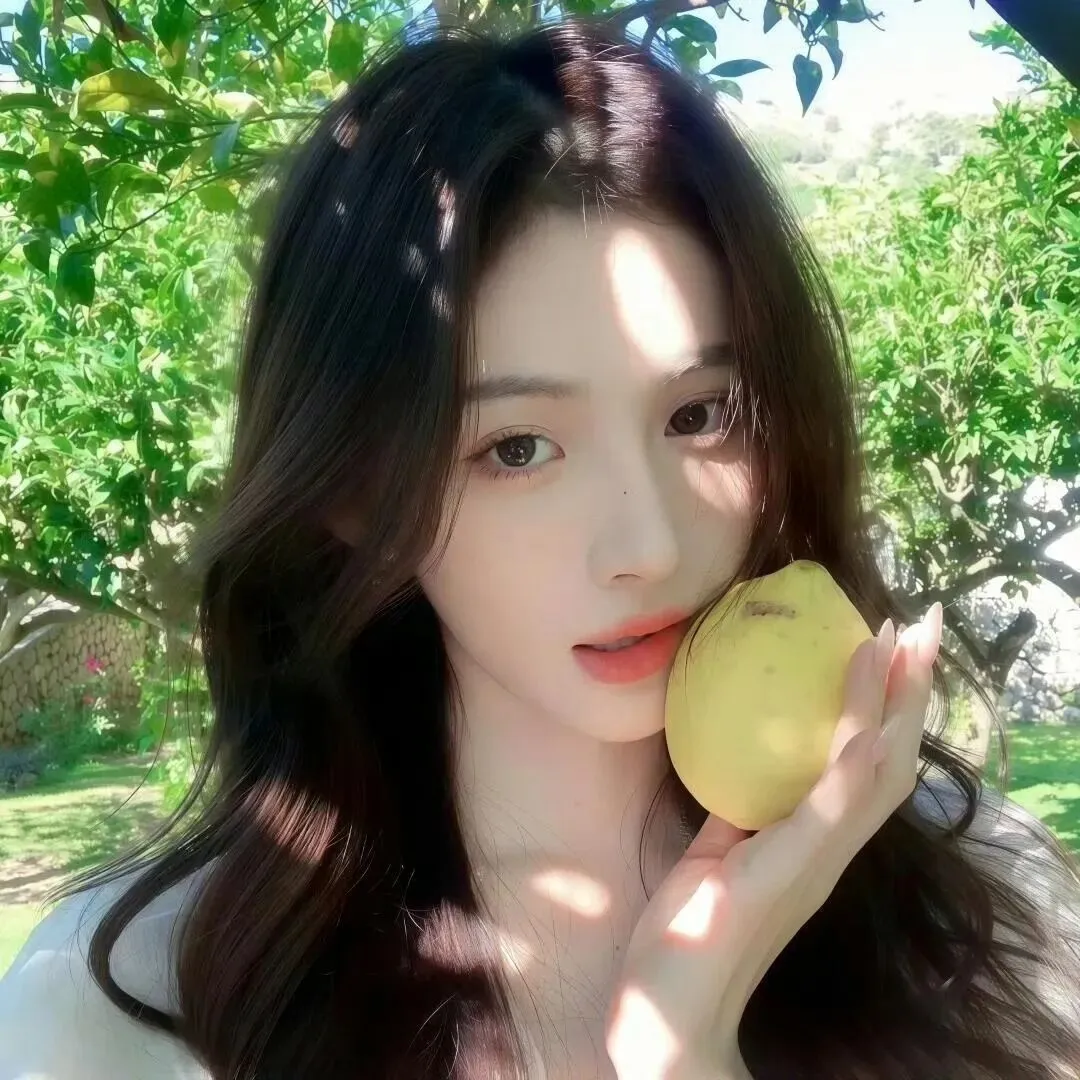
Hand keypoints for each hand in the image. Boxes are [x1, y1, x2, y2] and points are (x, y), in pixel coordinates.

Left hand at [605, 602, 943, 1079]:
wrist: (671, 1013)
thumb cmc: (689, 936)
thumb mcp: (714, 857)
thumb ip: (737, 815)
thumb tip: (734, 764)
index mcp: (814, 840)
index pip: (868, 759)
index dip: (886, 701)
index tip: (891, 640)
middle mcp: (831, 850)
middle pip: (893, 755)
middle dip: (911, 687)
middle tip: (927, 623)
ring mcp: (816, 862)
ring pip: (877, 770)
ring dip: (895, 705)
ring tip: (904, 642)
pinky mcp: (789, 874)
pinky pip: (830, 807)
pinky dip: (852, 759)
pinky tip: (867, 723)